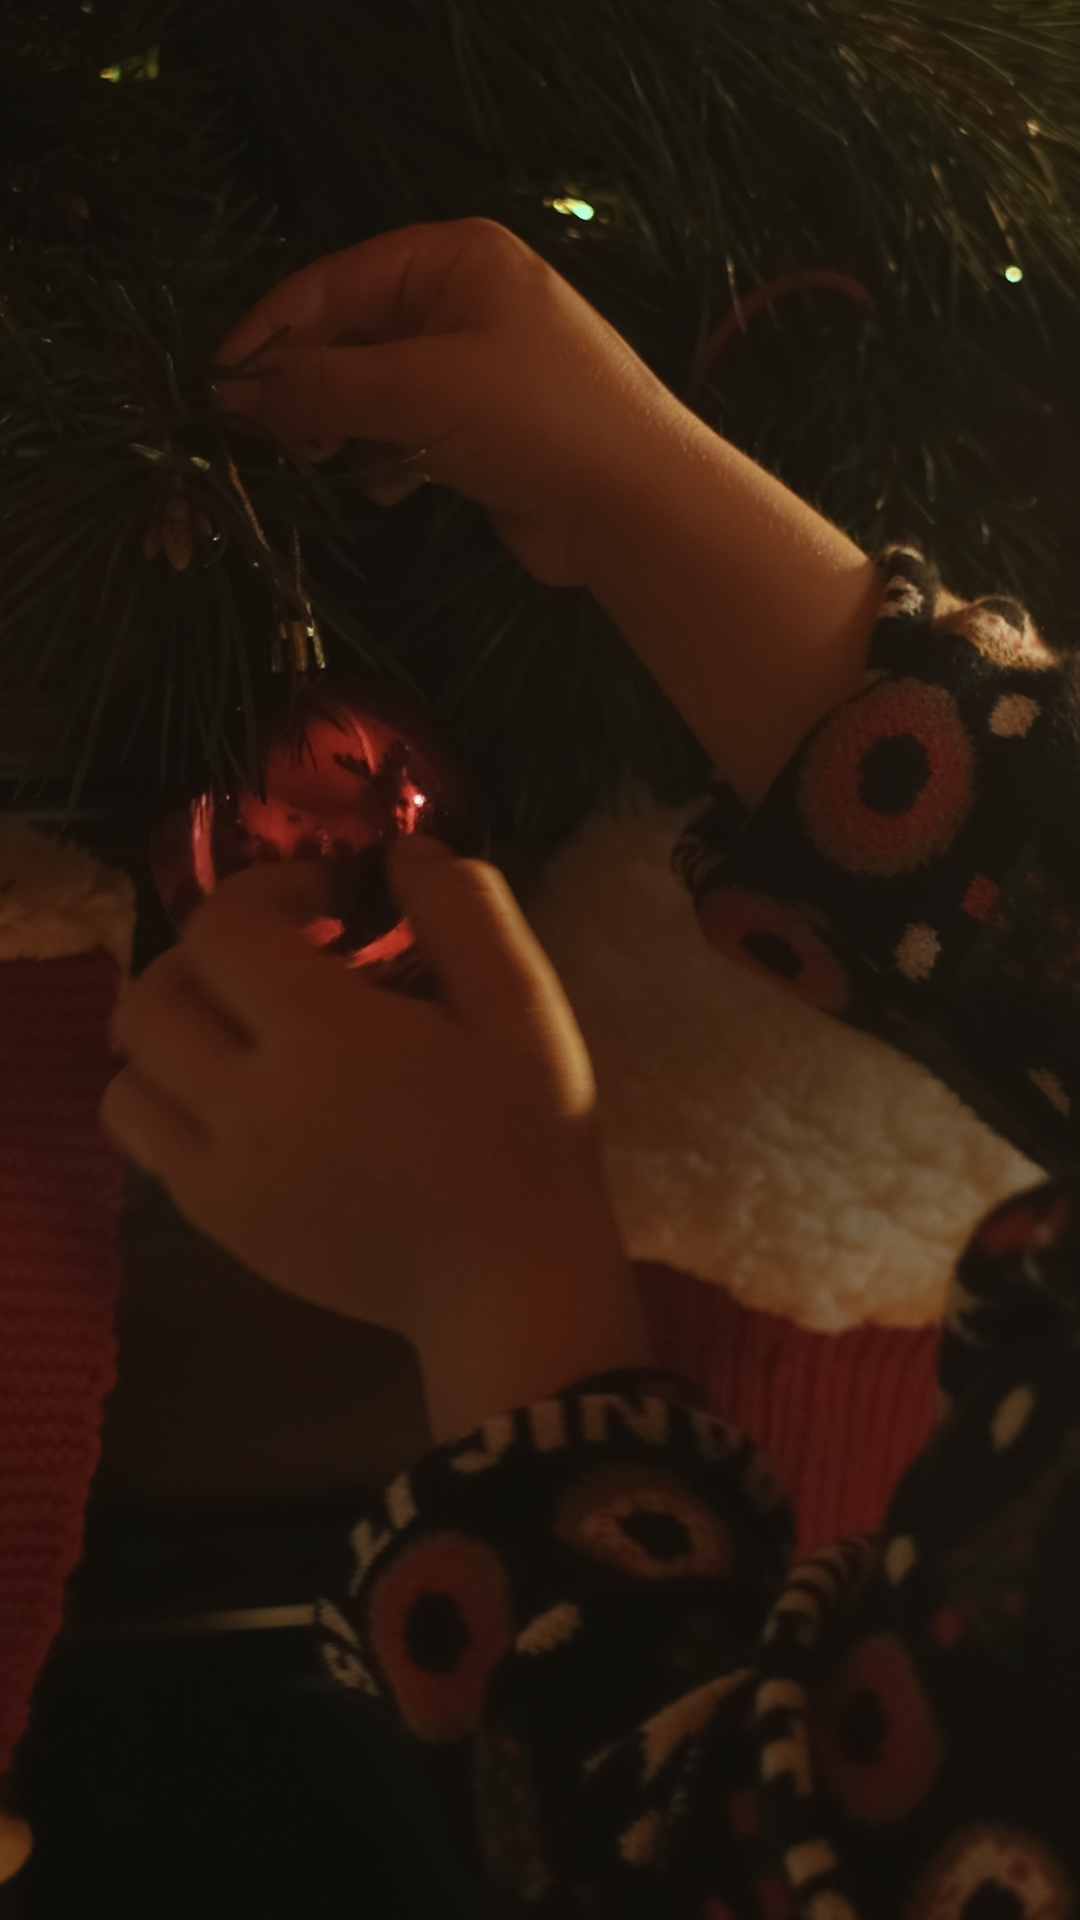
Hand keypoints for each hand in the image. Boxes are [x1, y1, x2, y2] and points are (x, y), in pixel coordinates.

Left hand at [100, 839, 648, 1441]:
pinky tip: (250, 1104)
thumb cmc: (523, 1139)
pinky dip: (175, 1105)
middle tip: (277, 964)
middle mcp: (243, 1101)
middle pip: (152, 996)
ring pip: (129, 1075)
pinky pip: (150, 1144)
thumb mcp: (520, 1007)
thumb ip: (464, 912)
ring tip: (242, 1036)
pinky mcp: (218, 1224)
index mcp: (319, 1036)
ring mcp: (218, 1172)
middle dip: (205, 958)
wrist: (506, 1284)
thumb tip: (403, 854)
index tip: (329, 906)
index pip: (225, 927)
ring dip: (170, 1035)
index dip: (268, 890)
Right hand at [215, 218, 880, 804]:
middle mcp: (462, 302)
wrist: (636, 507)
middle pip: (349, 338)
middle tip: (270, 442)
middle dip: (308, 390)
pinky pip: (404, 435)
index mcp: (454, 259)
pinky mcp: (480, 433)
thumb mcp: (420, 390)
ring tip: (324, 466)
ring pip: (371, 393)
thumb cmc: (536, 420)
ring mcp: (473, 370)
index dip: (271, 333)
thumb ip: (321, 387)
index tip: (217, 387)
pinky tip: (387, 487)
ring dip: (343, 432)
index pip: (334, 283)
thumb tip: (233, 396)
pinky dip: (384, 459)